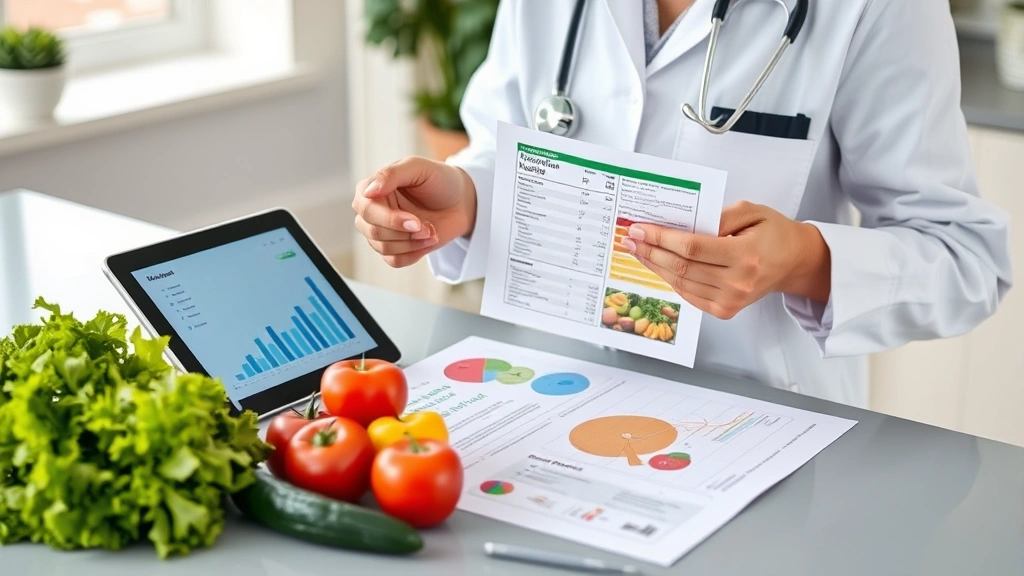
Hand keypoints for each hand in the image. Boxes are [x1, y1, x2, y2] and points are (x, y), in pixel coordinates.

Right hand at [352, 157, 476, 267]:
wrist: (460, 201)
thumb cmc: (439, 179)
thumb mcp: (418, 168)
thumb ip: (391, 174)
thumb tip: (367, 192)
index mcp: (370, 188)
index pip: (366, 209)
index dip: (389, 219)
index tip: (415, 222)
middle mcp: (371, 211)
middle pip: (373, 231)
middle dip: (404, 233)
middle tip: (427, 227)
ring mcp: (381, 231)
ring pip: (384, 248)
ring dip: (412, 243)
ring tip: (431, 231)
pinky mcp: (394, 248)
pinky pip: (394, 261)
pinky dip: (414, 254)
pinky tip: (428, 241)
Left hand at [622, 201, 831, 319]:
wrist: (793, 261)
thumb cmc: (774, 233)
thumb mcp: (751, 211)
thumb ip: (717, 216)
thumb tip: (682, 225)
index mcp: (745, 256)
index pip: (692, 248)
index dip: (661, 239)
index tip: (640, 229)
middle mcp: (737, 283)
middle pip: (682, 267)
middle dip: (651, 251)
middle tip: (630, 238)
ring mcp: (730, 300)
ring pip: (681, 283)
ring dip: (655, 266)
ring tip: (637, 250)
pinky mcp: (725, 310)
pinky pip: (688, 294)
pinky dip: (670, 279)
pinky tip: (657, 265)